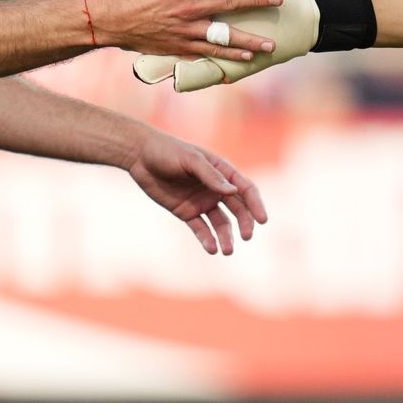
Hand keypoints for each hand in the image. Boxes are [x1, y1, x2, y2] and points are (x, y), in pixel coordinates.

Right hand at [86, 0, 282, 60]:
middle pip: (230, 7)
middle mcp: (188, 10)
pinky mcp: (180, 47)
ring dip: (249, 40)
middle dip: (257, 4)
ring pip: (224, 36)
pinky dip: (228, 55)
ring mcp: (185, 31)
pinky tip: (246, 57)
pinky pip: (209, 52)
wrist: (109, 20)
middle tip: (278, 1)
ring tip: (270, 44)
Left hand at [125, 131, 267, 254]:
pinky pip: (201, 228)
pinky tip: (211, 249)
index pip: (245, 189)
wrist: (140, 157)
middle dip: (244, 223)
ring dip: (226, 236)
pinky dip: (207, 239)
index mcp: (222, 171)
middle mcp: (215, 188)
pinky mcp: (187, 212)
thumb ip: (210, 175)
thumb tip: (233, 192)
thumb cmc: (167, 152)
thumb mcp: (190, 160)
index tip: (262, 220)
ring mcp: (202, 201)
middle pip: (238, 209)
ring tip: (227, 250)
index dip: (256, 204)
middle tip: (246, 236)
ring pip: (221, 223)